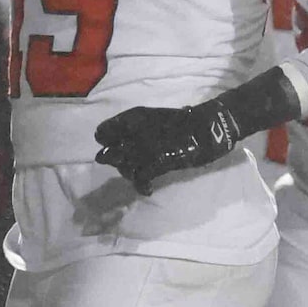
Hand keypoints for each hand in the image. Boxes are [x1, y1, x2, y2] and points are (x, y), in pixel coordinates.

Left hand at [94, 100, 242, 195]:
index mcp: (132, 117)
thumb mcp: (151, 118)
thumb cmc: (180, 122)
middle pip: (109, 154)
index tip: (113, 145)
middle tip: (128, 162)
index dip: (106, 141)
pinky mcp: (156, 163)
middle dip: (115, 161)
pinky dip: (142, 186)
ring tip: (141, 174)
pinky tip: (147, 189)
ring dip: (130, 173)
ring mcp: (144, 149)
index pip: (103, 132)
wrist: (204, 129)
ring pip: (124, 168)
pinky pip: (140, 179)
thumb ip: (134, 129)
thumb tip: (119, 142)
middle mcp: (133, 133)